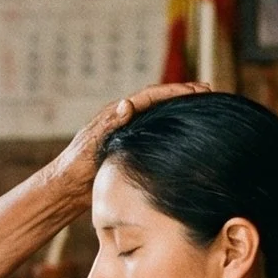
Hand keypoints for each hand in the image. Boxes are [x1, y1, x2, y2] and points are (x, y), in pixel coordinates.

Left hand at [38, 81, 213, 201]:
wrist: (67, 188)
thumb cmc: (75, 166)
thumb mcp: (92, 143)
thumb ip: (108, 125)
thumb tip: (127, 104)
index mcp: (117, 113)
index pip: (151, 96)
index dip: (175, 91)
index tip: (197, 89)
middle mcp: (125, 119)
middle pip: (159, 101)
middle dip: (184, 95)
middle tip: (210, 91)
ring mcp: (130, 134)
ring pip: (160, 116)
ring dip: (181, 110)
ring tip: (205, 107)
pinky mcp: (132, 149)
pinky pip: (157, 134)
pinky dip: (173, 129)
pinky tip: (187, 134)